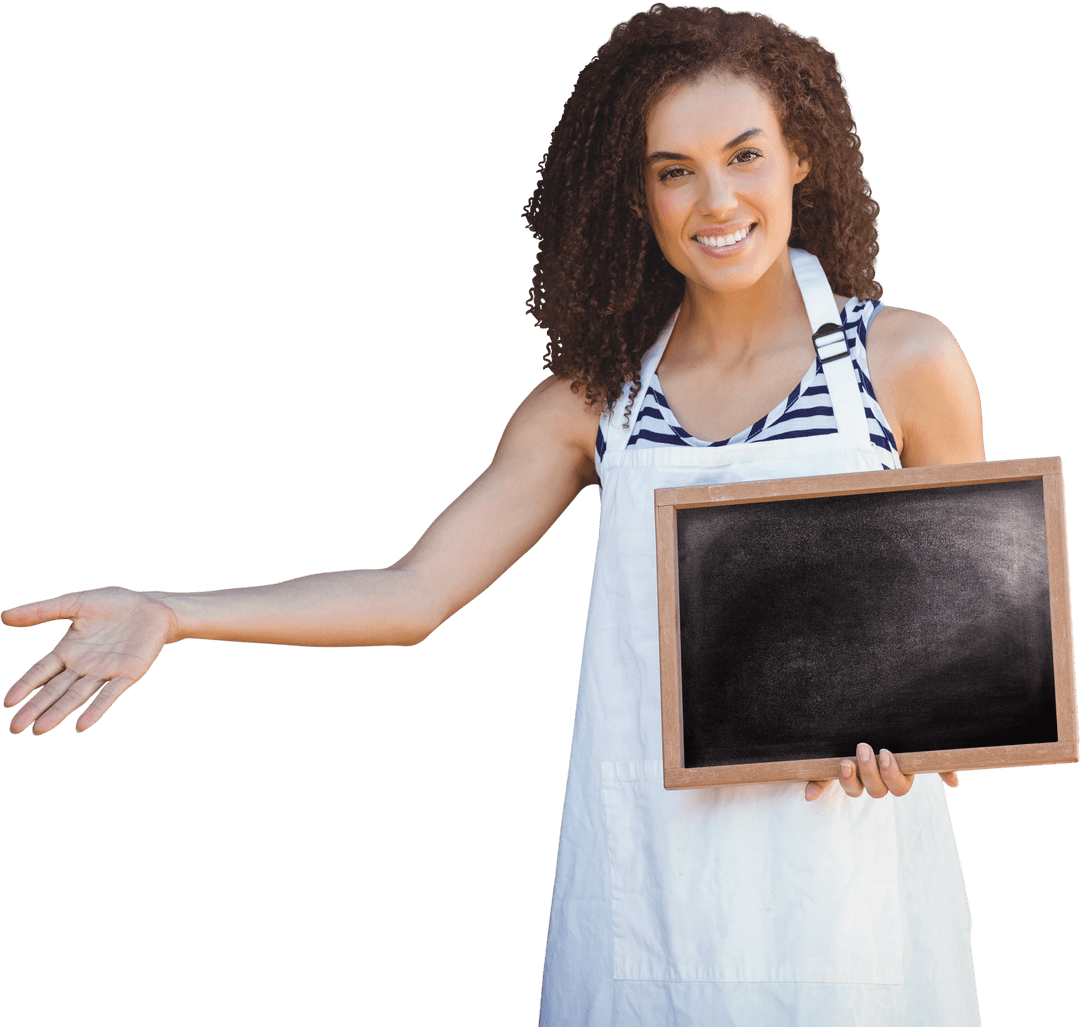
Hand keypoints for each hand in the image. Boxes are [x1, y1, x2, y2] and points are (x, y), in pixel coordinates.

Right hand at [3, 587, 176, 734]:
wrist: (153, 606)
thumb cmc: (115, 604)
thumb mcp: (76, 603)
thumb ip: (43, 610)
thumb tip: (4, 616)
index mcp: (68, 650)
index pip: (41, 671)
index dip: (25, 686)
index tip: (9, 702)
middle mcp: (83, 666)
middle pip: (55, 690)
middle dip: (36, 708)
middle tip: (16, 728)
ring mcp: (104, 672)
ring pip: (77, 696)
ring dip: (59, 712)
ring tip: (40, 729)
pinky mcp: (127, 674)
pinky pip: (109, 694)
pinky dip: (96, 709)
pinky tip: (82, 724)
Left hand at [804, 743, 959, 800]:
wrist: (866, 716)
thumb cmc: (896, 728)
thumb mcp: (916, 741)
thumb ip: (936, 760)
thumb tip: (954, 782)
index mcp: (897, 775)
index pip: (898, 786)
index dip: (891, 774)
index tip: (885, 753)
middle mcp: (875, 780)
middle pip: (876, 791)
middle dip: (870, 772)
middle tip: (864, 748)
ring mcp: (854, 776)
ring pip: (854, 790)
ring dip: (849, 779)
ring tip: (845, 760)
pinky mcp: (832, 770)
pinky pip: (822, 783)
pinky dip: (816, 788)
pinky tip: (809, 793)